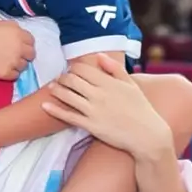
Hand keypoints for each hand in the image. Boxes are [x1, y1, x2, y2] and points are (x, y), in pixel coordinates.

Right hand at [0, 21, 34, 80]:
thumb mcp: (0, 24)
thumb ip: (14, 29)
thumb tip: (20, 36)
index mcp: (18, 33)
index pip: (31, 41)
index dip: (25, 43)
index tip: (20, 46)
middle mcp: (20, 47)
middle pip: (31, 54)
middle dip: (25, 55)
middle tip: (15, 55)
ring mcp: (15, 61)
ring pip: (24, 66)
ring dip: (18, 64)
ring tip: (6, 62)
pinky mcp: (7, 73)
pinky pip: (15, 75)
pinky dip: (10, 73)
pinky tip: (2, 68)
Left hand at [43, 54, 174, 161]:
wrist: (146, 135)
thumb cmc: (141, 109)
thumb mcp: (131, 85)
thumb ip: (115, 69)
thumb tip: (99, 56)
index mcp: (109, 83)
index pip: (84, 69)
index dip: (74, 68)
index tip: (73, 70)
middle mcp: (99, 94)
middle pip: (73, 80)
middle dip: (63, 77)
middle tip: (60, 78)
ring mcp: (93, 110)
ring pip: (68, 96)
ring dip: (56, 90)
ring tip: (51, 87)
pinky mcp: (90, 126)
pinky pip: (68, 116)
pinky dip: (55, 110)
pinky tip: (45, 106)